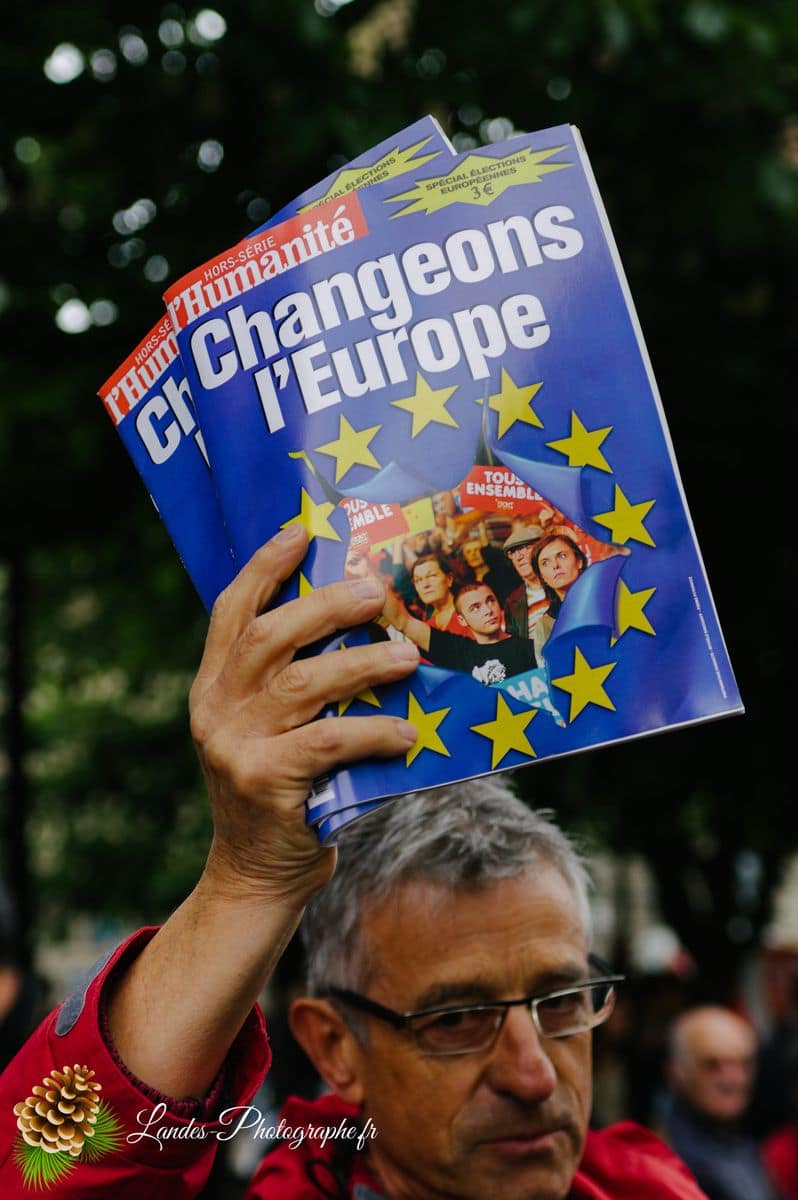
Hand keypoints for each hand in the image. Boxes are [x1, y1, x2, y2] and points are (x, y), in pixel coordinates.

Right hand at [190, 525, 419, 908]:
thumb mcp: (269, 730)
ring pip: (302, 683)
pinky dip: (372, 732)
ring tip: (406, 656)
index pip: (232, 611)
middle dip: (325, 606)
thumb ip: (291, 683)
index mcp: (213, 686)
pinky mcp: (264, 782)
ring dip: (361, 664)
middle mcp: (216, 709)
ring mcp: (235, 746)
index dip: (264, 567)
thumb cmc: (282, 792)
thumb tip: (364, 627)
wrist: (255, 877)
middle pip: (269, 636)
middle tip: (375, 593)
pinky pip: (328, 742)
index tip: (301, 532)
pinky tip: (406, 733)